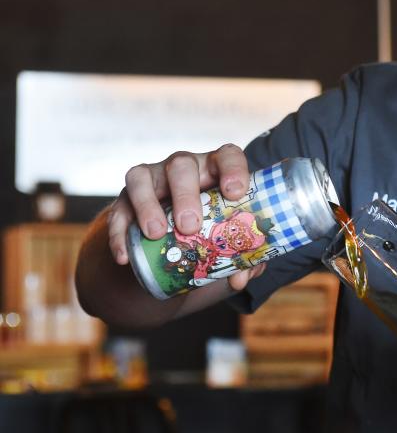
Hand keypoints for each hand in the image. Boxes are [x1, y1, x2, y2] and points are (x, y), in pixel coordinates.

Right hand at [106, 143, 263, 290]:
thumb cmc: (210, 237)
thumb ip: (242, 259)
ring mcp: (152, 180)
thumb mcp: (228, 246)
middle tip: (189, 226)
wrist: (171, 250)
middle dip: (185, 194)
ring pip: (142, 176)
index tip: (235, 193)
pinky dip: (120, 233)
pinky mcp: (125, 199)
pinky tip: (125, 256)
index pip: (227, 156)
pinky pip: (118, 209)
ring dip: (147, 205)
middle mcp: (184, 169)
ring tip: (155, 234)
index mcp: (216, 172)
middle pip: (182, 165)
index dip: (232, 169)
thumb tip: (242, 277)